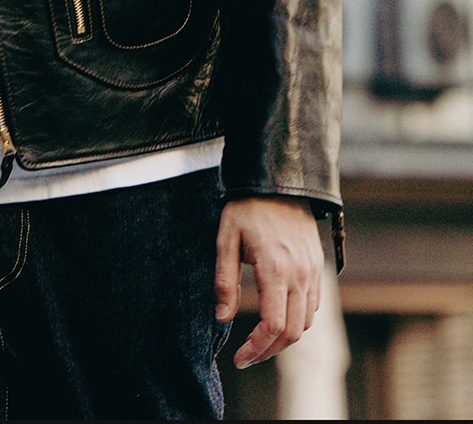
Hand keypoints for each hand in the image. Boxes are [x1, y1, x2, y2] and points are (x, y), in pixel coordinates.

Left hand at [215, 196, 323, 369]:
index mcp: (275, 268)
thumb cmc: (247, 207)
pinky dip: (297, 321)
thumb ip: (225, 280)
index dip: (256, 348)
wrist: (279, 181)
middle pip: (293, 333)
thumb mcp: (226, 237)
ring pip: (306, 323)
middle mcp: (300, 274)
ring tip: (260, 341)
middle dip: (269, 351)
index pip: (273, 325)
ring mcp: (313, 272)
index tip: (240, 358)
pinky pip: (314, 306)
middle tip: (247, 356)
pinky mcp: (318, 267)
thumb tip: (222, 317)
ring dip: (284, 339)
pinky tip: (277, 318)